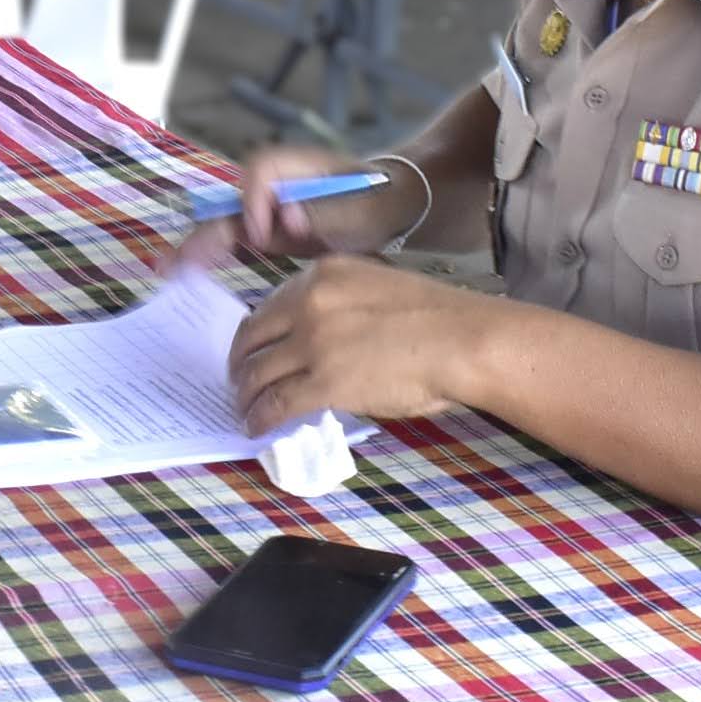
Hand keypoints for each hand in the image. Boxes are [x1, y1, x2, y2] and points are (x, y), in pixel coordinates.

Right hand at [168, 144, 407, 271]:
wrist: (395, 206)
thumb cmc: (380, 201)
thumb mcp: (363, 208)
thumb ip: (325, 212)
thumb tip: (289, 218)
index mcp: (295, 166)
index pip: (260, 172)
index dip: (256, 202)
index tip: (266, 235)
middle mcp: (274, 185)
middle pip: (232, 202)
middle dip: (207, 232)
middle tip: (181, 262)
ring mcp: (268, 208)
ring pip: (226, 225)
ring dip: (200, 247)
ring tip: (168, 271)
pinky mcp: (268, 231)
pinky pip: (235, 241)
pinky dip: (213, 256)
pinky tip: (186, 273)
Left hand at [227, 256, 487, 433]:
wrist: (462, 340)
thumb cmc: (437, 317)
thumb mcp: (376, 288)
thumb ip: (342, 303)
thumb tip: (322, 337)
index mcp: (322, 274)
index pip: (272, 303)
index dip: (259, 331)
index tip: (256, 347)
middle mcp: (308, 302)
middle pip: (254, 336)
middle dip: (241, 361)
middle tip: (239, 379)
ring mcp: (312, 342)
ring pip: (259, 372)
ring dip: (245, 394)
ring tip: (244, 409)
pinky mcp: (322, 382)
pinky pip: (276, 403)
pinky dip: (260, 417)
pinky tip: (256, 427)